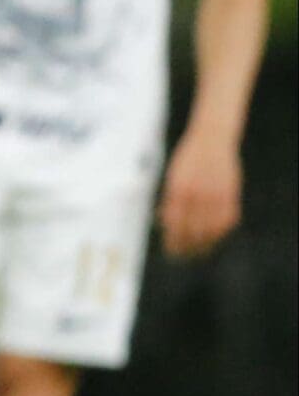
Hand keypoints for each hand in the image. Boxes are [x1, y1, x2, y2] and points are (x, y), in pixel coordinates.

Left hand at [158, 129, 240, 258]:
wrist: (210, 139)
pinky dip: (221, 231)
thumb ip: (170, 201)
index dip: (173, 242)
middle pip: (193, 231)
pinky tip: (214, 237)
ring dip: (205, 244)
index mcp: (178, 191)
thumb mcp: (172, 178)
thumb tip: (164, 225)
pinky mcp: (231, 193)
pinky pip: (227, 219)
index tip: (171, 251)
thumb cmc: (187, 160)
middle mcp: (197, 195)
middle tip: (183, 256)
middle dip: (187, 247)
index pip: (175, 226)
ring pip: (212, 229)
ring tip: (199, 251)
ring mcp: (215, 195)